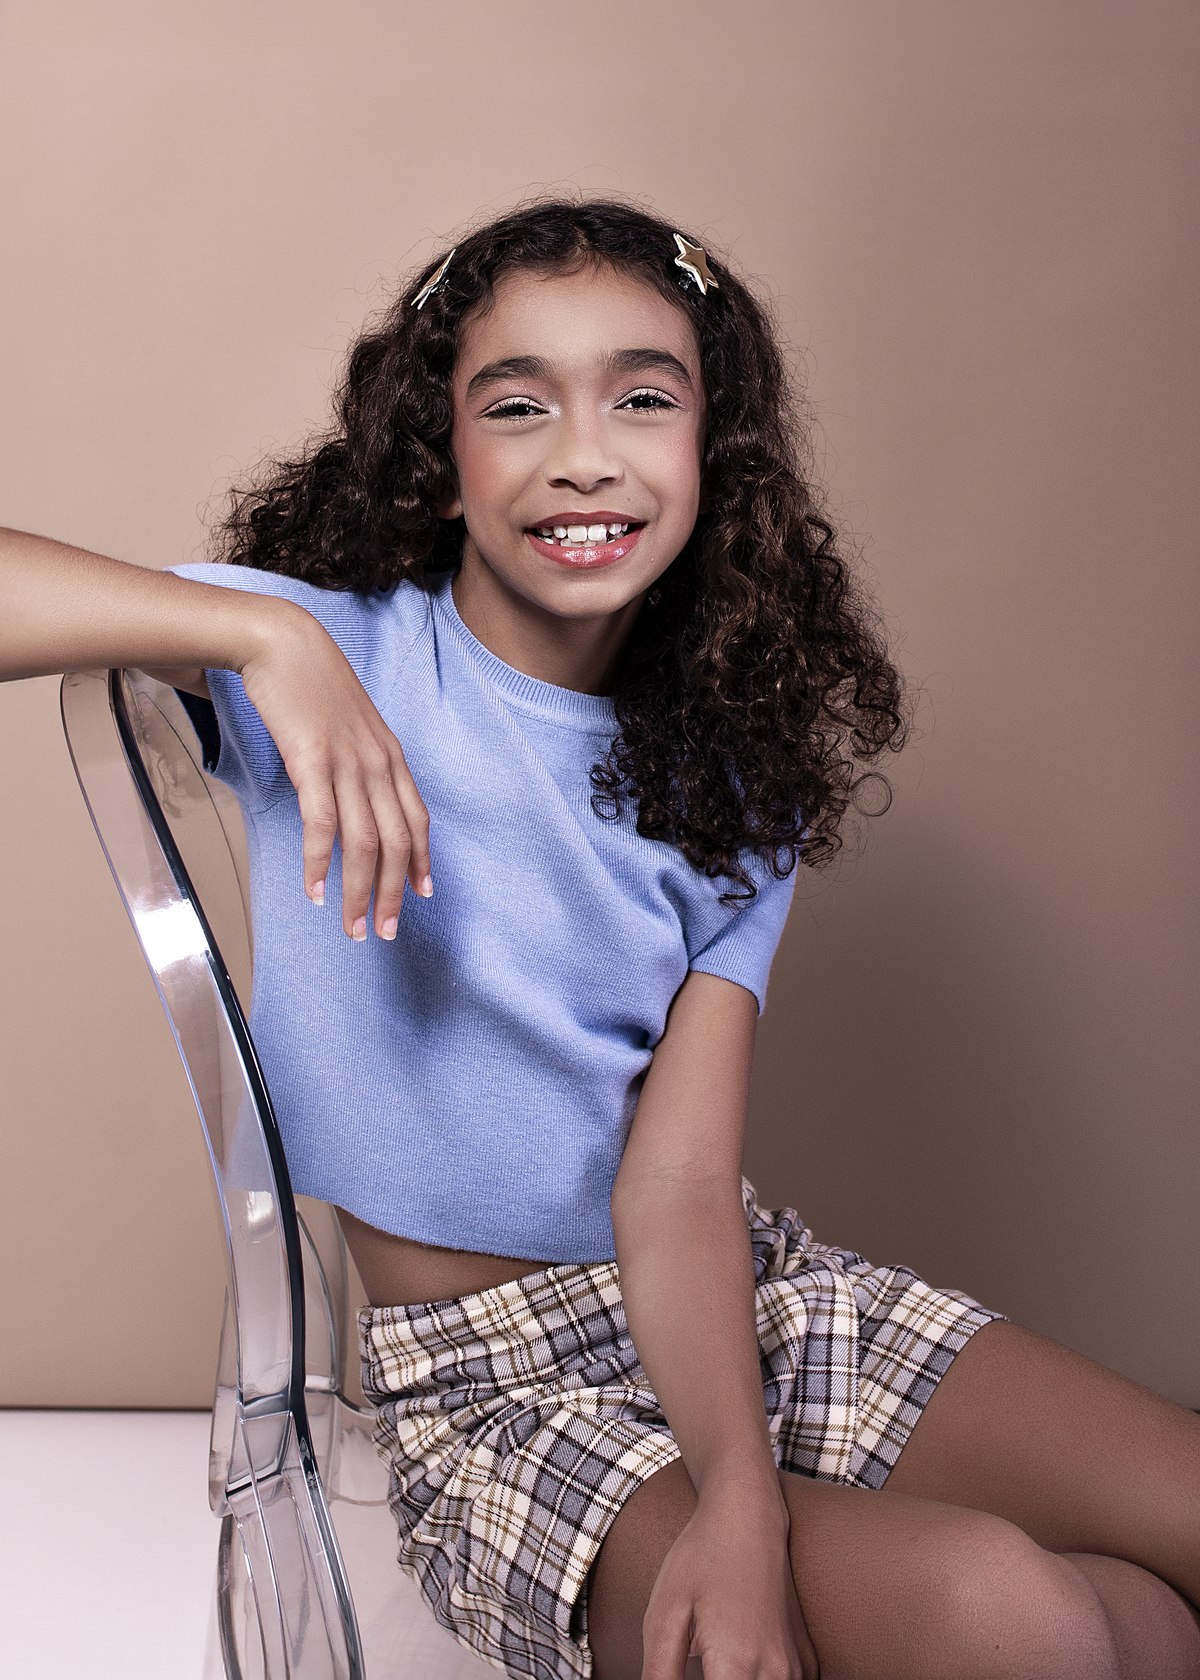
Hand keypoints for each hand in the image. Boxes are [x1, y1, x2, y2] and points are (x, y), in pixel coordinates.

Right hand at [237, 603, 430, 939]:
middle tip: (385, 931)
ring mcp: (348, 763)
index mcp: (389, 755)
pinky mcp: (313, 761)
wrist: (282, 641)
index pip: (416, 820)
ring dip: (361, 892)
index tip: (422, 896)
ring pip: (365, 843)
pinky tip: (315, 890)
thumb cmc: (311, 683)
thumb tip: (353, 794)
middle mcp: (377, 763)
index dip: (422, 861)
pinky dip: (320, 863)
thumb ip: (358, 759)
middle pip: (397, 843)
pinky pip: (323, 824)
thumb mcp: (348, 724)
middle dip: (395, 893)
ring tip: (353, 926)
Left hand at [641, 1482, 819, 1679]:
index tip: (687, 1674)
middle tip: (697, 1665)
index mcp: (736, 1665)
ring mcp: (796, 1669)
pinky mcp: (806, 1662)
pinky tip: (736, 1666)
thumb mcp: (663, 1616)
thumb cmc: (701, 1559)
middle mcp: (775, 1673)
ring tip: (713, 1663)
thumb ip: (659, 1675)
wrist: (748, 1517)